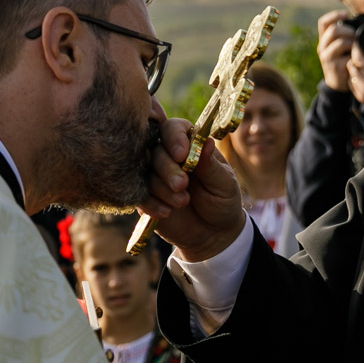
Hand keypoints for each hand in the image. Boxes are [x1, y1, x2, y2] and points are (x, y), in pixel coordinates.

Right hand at [136, 117, 246, 262]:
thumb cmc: (222, 201)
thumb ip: (211, 165)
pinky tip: (167, 213)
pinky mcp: (145, 196)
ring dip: (161, 188)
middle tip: (182, 185)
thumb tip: (207, 142)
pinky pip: (138, 195)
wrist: (213, 233)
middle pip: (155, 149)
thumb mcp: (224, 184)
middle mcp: (168, 156)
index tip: (181, 155)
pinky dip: (151, 204)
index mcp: (189, 145)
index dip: (174, 138)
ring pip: (145, 172)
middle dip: (167, 168)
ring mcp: (154, 176)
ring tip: (181, 203)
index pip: (173, 128)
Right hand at [316, 10, 353, 93]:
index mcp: (324, 40)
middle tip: (356, 36)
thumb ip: (345, 36)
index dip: (334, 15)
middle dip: (348, 30)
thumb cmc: (344, 60)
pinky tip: (356, 58)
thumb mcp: (342, 47)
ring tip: (358, 47)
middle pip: (333, 31)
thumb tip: (360, 23)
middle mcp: (322, 47)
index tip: (346, 14)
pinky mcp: (334, 67)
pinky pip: (346, 56)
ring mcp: (326, 58)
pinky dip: (354, 55)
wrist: (340, 83)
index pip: (323, 23)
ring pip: (340, 42)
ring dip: (353, 42)